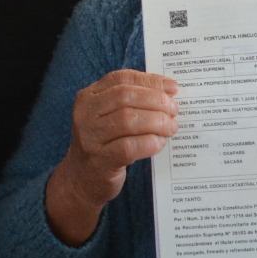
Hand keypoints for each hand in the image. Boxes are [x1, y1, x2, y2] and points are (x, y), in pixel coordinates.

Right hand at [46, 70, 177, 245]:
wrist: (82, 178)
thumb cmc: (104, 143)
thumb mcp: (109, 116)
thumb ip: (132, 102)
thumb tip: (168, 92)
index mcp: (88, 96)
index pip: (121, 79)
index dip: (150, 81)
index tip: (172, 88)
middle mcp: (85, 114)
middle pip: (125, 97)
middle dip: (155, 101)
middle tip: (174, 110)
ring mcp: (90, 137)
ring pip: (128, 120)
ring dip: (156, 122)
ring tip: (170, 127)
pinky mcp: (100, 160)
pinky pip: (130, 147)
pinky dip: (149, 142)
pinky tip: (159, 143)